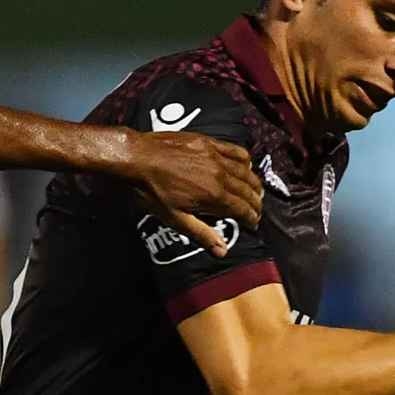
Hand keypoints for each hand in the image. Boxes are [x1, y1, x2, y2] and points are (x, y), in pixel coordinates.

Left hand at [124, 132, 263, 257]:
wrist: (138, 158)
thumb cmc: (152, 192)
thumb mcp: (174, 219)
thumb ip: (201, 233)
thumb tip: (223, 251)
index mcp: (214, 195)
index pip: (243, 209)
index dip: (251, 218)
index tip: (254, 223)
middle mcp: (221, 175)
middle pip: (248, 190)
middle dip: (256, 203)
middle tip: (256, 210)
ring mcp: (217, 156)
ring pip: (247, 171)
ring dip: (254, 184)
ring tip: (256, 192)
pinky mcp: (211, 143)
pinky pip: (237, 151)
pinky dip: (245, 161)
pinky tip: (246, 167)